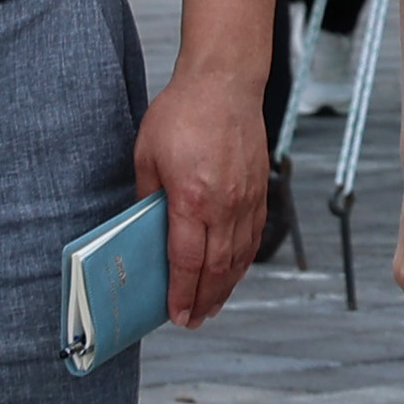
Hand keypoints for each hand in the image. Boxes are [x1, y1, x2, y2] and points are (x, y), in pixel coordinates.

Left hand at [136, 69, 275, 327]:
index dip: (182, 293)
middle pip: (217, 267)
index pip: (187, 261)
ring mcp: (247, 198)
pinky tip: (233, 271)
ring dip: (226, 286)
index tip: (176, 314)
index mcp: (192, 198)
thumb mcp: (146, 155)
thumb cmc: (182, 112)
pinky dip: (243, 260)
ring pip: (239, 256)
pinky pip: (253, 235)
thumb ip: (146, 197)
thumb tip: (144, 228)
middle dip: (204, 300)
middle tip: (194, 320)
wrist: (225, 82)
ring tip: (212, 306)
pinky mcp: (259, 189)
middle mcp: (225, 204)